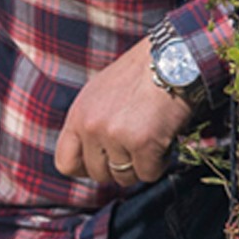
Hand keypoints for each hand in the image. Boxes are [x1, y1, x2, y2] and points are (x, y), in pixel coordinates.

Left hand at [55, 37, 192, 185]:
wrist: (171, 62)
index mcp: (79, 116)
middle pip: (98, 174)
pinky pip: (149, 174)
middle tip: (136, 151)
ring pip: (124, 177)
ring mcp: (116, 136)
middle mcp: (92, 127)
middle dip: (119, 168)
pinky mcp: (143, 143)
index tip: (105, 163)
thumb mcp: (101, 95)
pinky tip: (164, 144)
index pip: (66, 163)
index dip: (86, 169)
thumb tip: (94, 156)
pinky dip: (160, 164)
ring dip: (141, 166)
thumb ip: (92, 123)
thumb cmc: (141, 77)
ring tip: (152, 143)